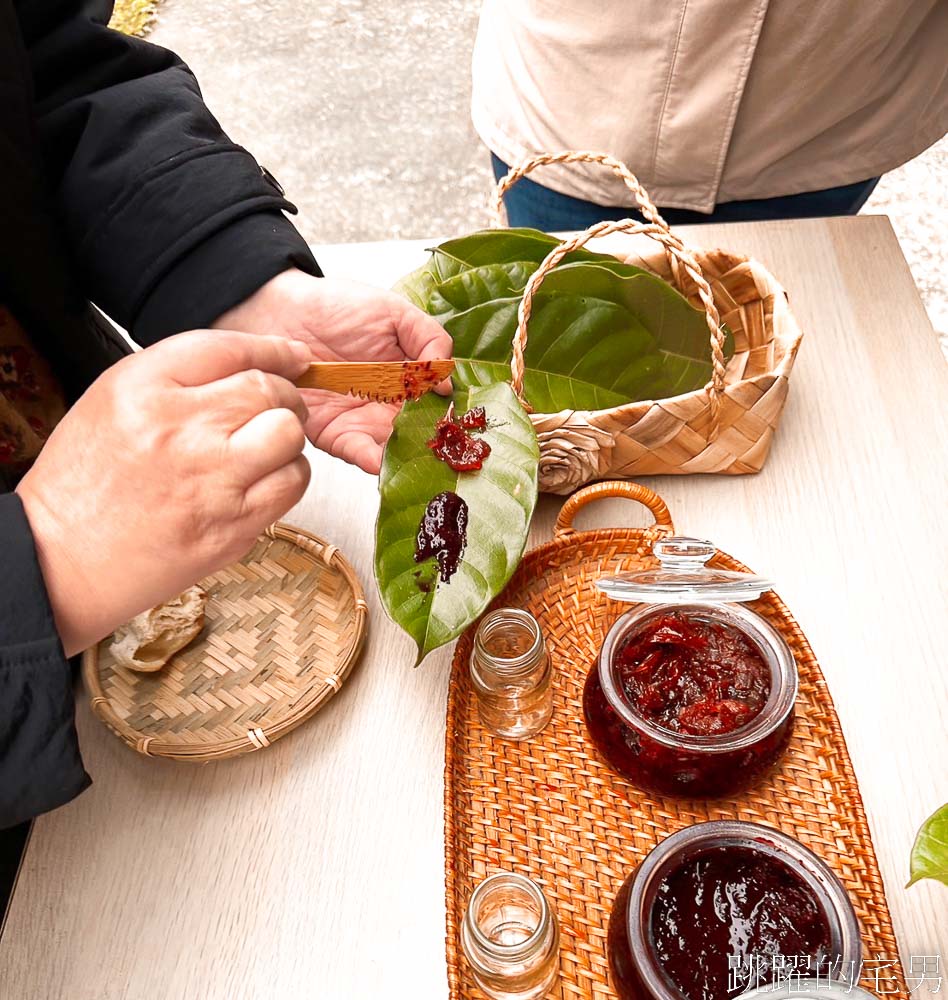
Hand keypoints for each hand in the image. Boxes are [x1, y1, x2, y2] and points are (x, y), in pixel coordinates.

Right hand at [16, 330, 311, 655]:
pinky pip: (292, 482)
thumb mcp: (113, 401)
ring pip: (289, 434)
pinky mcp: (234, 524)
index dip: (272, 349)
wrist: (64, 558)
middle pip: (267, 390)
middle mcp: (181, 429)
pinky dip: (288, 476)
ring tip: (266, 447)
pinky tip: (264, 479)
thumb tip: (251, 363)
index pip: (229, 349)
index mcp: (144, 389)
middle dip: (284, 395)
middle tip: (279, 408)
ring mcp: (212, 479)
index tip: (292, 355)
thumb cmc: (85, 482)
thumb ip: (179, 376)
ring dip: (287, 437)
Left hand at [213, 269, 451, 473]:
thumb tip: (447, 378)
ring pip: (395, 449)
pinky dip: (371, 459)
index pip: (438, 403)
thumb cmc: (338, 307)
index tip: (462, 421)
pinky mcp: (334, 433)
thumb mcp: (395, 313)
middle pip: (421, 433)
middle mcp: (390, 406)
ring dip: (408, 455)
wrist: (283, 312)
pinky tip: (382, 459)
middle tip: (446, 449)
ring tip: (419, 457)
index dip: (451, 414)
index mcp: (409, 379)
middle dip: (434, 444)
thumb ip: (429, 337)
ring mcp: (364, 422)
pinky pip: (357, 451)